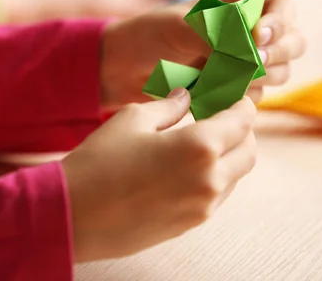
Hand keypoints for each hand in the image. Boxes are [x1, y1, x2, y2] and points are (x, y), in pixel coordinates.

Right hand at [63, 89, 256, 261]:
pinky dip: (213, 177)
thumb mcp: (132, 119)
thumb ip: (168, 106)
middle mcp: (210, 180)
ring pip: (235, 176)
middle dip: (241, 131)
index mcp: (200, 146)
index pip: (242, 120)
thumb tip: (186, 96)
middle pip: (248, 151)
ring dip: (228, 156)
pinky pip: (216, 196)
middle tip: (219, 118)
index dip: (241, 103)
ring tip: (200, 143)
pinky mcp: (190, 225)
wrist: (73, 216)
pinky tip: (184, 168)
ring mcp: (202, 207)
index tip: (231, 97)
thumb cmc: (99, 162)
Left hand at [100, 0, 305, 107]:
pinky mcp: (233, 88)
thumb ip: (215, 33)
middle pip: (292, 42)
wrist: (122, 69)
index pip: (282, 8)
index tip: (258, 36)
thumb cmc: (147, 36)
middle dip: (277, 53)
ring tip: (220, 78)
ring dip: (258, 78)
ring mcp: (243, 62)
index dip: (279, 23)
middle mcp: (248, 32)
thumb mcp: (178, 27)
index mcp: (238, 4)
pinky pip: (255, 96)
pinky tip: (209, 95)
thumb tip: (252, 48)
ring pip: (278, 72)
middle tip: (252, 64)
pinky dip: (238, 97)